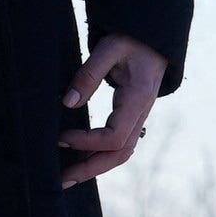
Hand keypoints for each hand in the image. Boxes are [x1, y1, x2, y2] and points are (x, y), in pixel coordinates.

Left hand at [53, 38, 165, 186]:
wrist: (154, 37)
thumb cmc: (132, 39)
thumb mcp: (109, 48)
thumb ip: (89, 74)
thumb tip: (68, 102)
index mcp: (138, 99)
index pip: (114, 136)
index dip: (87, 142)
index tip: (62, 137)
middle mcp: (141, 113)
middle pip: (120, 154)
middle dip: (91, 168)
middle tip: (62, 179)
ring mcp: (138, 117)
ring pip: (121, 153)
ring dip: (95, 166)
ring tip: (68, 175)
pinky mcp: (132, 116)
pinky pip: (119, 143)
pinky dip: (100, 154)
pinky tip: (80, 157)